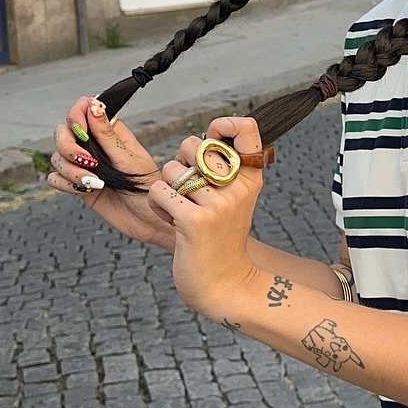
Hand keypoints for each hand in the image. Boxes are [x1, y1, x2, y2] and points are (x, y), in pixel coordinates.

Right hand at [48, 97, 174, 251]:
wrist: (150, 221)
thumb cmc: (149, 188)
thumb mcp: (129, 159)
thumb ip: (107, 134)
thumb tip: (93, 105)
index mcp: (110, 133)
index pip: (81, 112)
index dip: (76, 118)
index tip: (83, 132)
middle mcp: (94, 146)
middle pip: (62, 133)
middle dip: (68, 147)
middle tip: (89, 162)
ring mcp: (85, 166)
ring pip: (57, 157)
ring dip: (71, 170)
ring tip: (94, 183)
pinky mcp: (78, 185)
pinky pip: (56, 178)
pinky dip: (64, 184)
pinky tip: (84, 190)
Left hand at [148, 115, 264, 317]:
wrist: (224, 284)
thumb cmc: (219, 238)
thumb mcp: (232, 198)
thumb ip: (222, 168)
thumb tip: (204, 138)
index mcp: (250, 178)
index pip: (246, 129)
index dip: (224, 123)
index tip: (213, 134)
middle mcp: (238, 187)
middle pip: (193, 145)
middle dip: (179, 162)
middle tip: (189, 190)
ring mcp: (218, 204)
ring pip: (171, 169)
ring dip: (166, 189)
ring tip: (181, 211)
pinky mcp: (195, 220)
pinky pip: (159, 191)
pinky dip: (158, 205)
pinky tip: (171, 221)